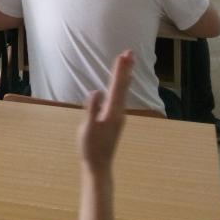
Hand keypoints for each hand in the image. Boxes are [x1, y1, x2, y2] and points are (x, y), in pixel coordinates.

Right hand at [79, 50, 133, 174]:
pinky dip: (122, 85)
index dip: (119, 70)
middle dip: (125, 68)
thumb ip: (92, 110)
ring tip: (128, 63)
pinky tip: (122, 85)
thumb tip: (96, 92)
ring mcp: (118, 116)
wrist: (99, 166)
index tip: (123, 56)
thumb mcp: (88, 129)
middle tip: (130, 52)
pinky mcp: (114, 119)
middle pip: (123, 86)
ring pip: (123, 90)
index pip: (116, 86)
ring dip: (125, 75)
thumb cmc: (91, 148)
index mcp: (112, 112)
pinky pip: (120, 96)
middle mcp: (118, 112)